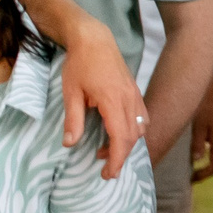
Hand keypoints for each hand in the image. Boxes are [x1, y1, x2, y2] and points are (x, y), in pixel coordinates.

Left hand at [57, 20, 143, 179]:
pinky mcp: (135, 92)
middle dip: (121, 157)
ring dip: (127, 144)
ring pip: (140, 129)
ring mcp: (135, 96)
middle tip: (107, 171)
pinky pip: (142, 118)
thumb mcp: (70, 92)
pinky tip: (120, 132)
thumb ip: (73, 119)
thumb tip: (70, 144)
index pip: (120, 138)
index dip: (116, 159)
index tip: (108, 173)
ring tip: (106, 150)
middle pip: (133, 137)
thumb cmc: (79, 64)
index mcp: (112, 101)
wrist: (94, 39)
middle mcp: (129, 100)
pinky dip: (134, 131)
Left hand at [188, 99, 212, 180]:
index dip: (203, 175)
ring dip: (207, 167)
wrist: (209, 92)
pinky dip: (208, 159)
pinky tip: (196, 158)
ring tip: (192, 171)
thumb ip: (197, 143)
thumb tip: (196, 160)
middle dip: (205, 174)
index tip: (190, 179)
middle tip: (190, 178)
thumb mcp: (198, 126)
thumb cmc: (202, 108)